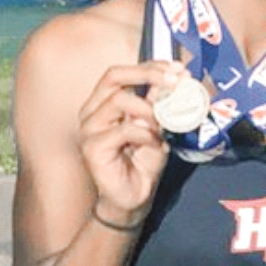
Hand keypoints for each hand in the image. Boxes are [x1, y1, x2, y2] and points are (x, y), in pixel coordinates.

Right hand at [77, 60, 174, 222]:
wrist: (134, 198)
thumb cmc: (142, 163)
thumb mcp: (157, 127)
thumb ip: (159, 104)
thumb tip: (175, 78)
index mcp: (104, 102)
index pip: (121, 73)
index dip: (149, 66)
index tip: (177, 69)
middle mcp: (92, 111)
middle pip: (114, 77)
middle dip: (147, 74)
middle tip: (174, 81)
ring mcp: (89, 129)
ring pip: (118, 100)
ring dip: (147, 108)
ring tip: (163, 122)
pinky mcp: (92, 148)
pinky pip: (122, 130)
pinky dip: (143, 132)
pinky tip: (154, 141)